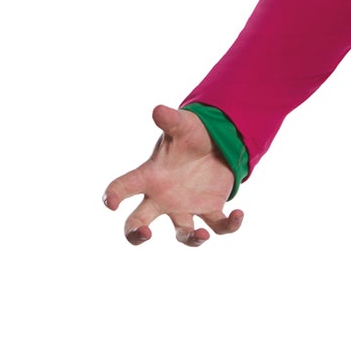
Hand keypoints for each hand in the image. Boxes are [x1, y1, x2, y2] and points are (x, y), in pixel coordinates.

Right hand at [102, 103, 245, 247]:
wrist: (217, 143)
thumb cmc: (191, 135)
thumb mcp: (182, 126)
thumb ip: (171, 121)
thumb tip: (158, 110)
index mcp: (150, 176)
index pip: (123, 186)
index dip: (113, 195)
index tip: (111, 204)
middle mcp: (162, 197)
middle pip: (138, 222)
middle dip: (136, 233)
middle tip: (144, 234)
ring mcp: (186, 207)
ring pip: (182, 233)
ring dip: (191, 239)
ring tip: (202, 235)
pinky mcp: (210, 210)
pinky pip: (219, 225)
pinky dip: (230, 225)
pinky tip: (239, 213)